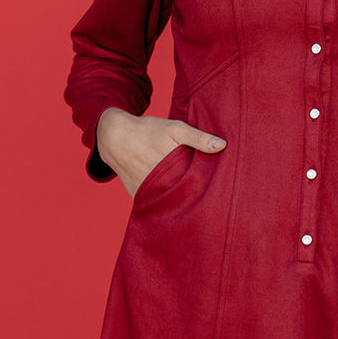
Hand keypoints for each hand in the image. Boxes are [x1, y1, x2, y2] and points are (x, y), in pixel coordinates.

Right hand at [96, 107, 226, 197]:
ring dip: (181, 204)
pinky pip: (155, 203)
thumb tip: (222, 145)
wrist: (115, 137)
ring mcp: (148, 192)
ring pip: (170, 203)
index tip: (221, 194)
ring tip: (197, 209)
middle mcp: (160, 184)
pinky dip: (164, 204)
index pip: (196, 187)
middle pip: (184, 197)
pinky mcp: (139, 196)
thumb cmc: (148, 131)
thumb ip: (198, 138)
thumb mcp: (175, 129)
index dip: (208, 190)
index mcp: (173, 169)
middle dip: (196, 200)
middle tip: (212, 205)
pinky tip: (175, 205)